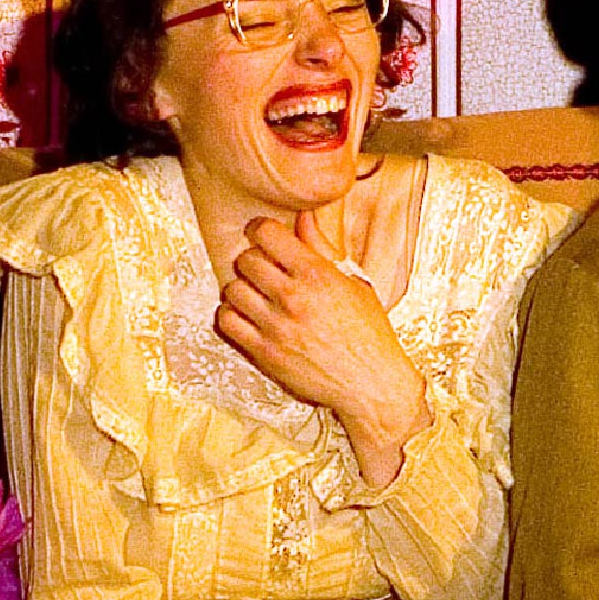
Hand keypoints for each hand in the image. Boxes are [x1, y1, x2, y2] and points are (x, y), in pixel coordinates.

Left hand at [216, 214, 430, 477]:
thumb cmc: (368, 330)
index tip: (265, 236)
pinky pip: (227, 322)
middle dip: (253, 260)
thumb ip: (322, 247)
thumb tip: (302, 216)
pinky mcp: (264, 354)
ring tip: (256, 294)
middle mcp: (293, 298)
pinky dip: (232, 315)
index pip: (266, 233)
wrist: (371, 383)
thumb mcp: (353, 281)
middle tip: (264, 268)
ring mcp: (276, 327)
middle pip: (245, 260)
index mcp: (317, 274)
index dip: (262, 229)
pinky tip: (249, 316)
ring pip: (232, 290)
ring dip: (242, 288)